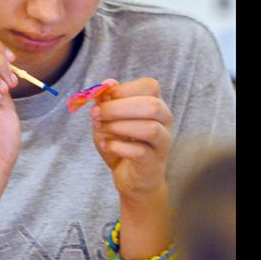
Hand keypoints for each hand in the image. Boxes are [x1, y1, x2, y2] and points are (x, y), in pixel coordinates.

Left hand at [91, 77, 172, 201]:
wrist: (131, 177)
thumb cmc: (121, 141)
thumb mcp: (108, 117)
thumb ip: (108, 100)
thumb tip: (108, 83)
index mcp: (155, 102)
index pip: (150, 86)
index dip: (124, 89)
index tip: (103, 97)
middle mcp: (165, 120)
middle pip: (151, 105)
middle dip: (118, 108)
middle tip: (95, 114)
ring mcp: (163, 142)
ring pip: (150, 128)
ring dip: (119, 126)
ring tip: (100, 129)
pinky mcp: (154, 162)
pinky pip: (140, 151)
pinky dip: (118, 146)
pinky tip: (106, 145)